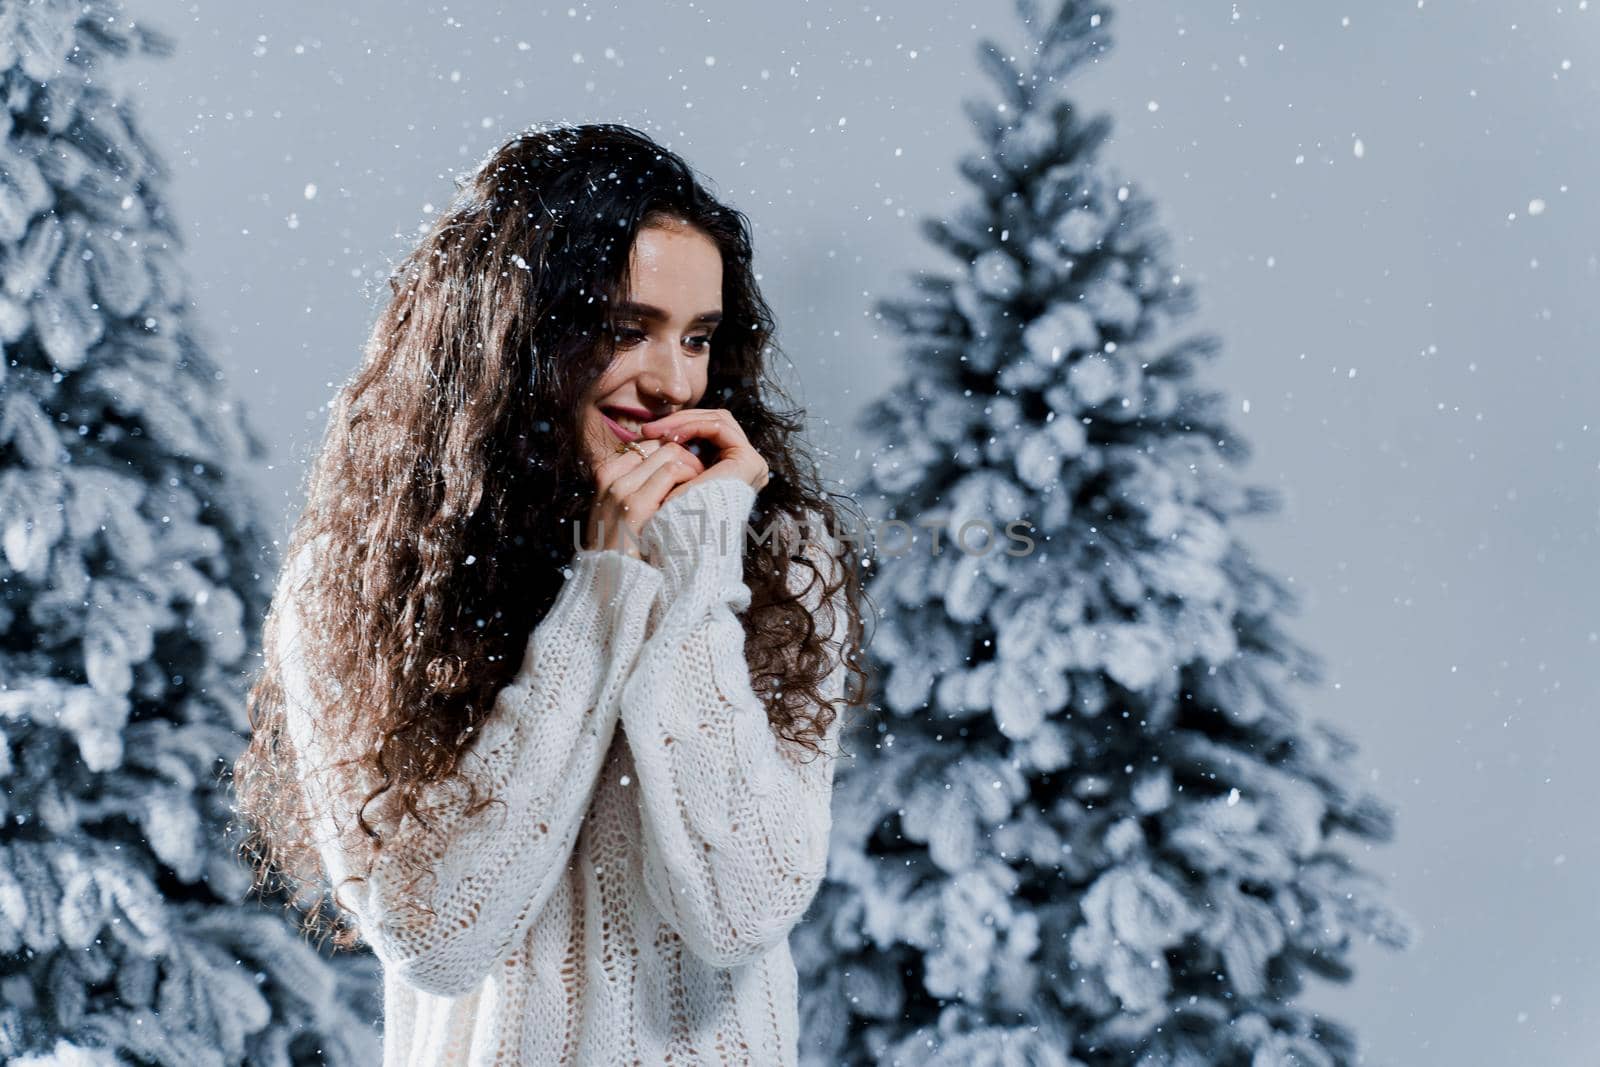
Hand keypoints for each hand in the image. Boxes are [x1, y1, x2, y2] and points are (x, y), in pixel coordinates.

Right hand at [583, 437, 706, 559]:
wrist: (608, 582)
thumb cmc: (624, 549)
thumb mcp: (621, 510)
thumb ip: (637, 487)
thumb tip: (669, 469)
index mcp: (606, 475)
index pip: (647, 444)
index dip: (673, 452)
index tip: (689, 470)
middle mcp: (610, 477)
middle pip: (659, 445)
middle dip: (686, 455)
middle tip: (702, 474)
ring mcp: (620, 490)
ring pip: (669, 453)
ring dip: (692, 464)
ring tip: (702, 483)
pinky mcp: (634, 506)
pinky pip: (671, 471)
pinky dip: (690, 476)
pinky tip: (697, 491)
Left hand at [637, 407, 769, 503]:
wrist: (682, 539)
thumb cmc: (670, 516)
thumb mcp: (670, 478)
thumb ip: (671, 454)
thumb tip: (648, 433)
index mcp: (731, 470)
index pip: (708, 433)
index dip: (678, 427)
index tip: (646, 434)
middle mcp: (745, 467)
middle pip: (713, 424)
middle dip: (679, 422)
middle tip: (648, 429)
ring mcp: (751, 464)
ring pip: (718, 420)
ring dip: (684, 422)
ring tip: (657, 432)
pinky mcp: (749, 462)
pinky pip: (719, 428)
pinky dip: (693, 426)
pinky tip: (671, 436)